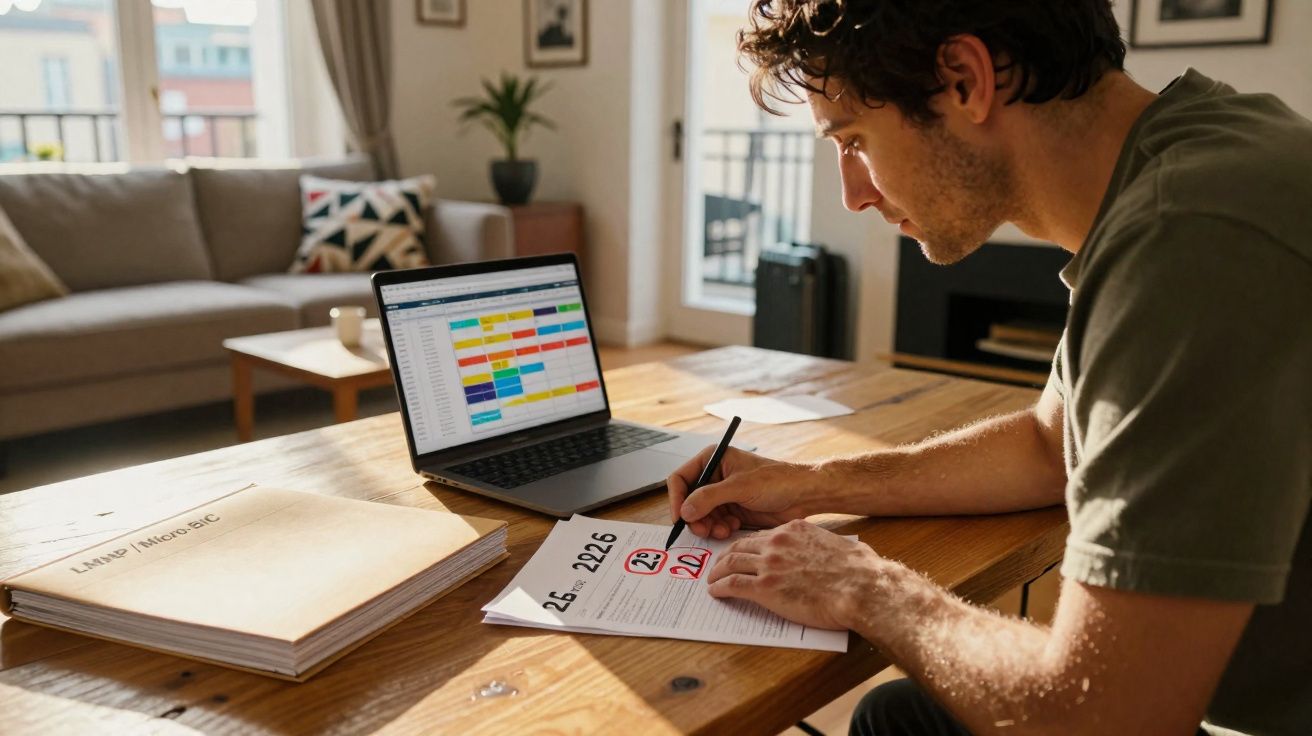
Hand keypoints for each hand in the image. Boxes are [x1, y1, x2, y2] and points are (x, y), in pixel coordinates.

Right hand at [666, 446, 819, 538]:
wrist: (802, 495)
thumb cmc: (777, 480)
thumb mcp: (740, 487)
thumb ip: (709, 498)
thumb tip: (684, 511)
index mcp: (713, 460)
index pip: (681, 478)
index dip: (676, 498)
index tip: (679, 517)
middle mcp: (714, 477)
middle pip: (688, 500)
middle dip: (694, 517)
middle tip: (703, 530)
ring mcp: (722, 494)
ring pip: (700, 515)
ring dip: (708, 525)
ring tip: (722, 530)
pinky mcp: (731, 510)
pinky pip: (714, 523)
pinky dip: (719, 529)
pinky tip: (733, 527)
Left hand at [705, 519, 884, 630]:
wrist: (860, 587)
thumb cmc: (859, 570)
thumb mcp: (838, 546)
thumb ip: (824, 546)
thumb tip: (833, 553)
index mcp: (794, 531)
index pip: (761, 536)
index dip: (748, 546)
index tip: (742, 553)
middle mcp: (777, 543)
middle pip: (740, 546)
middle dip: (726, 556)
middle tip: (719, 565)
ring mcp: (769, 565)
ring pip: (731, 563)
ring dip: (718, 572)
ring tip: (711, 580)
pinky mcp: (765, 588)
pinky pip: (733, 584)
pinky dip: (720, 587)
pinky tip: (715, 592)